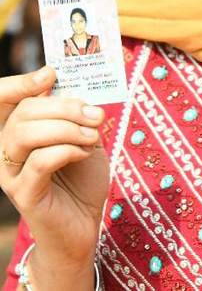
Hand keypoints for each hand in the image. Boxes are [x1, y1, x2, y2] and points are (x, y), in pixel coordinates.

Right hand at [0, 66, 109, 263]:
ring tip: (93, 136)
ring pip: (25, 134)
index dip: (20, 82)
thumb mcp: (83, 134)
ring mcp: (10, 172)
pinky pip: (40, 161)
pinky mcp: (22, 194)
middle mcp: (6, 148)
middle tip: (96, 115)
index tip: (50, 74)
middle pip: (23, 111)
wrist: (84, 223)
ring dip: (67, 128)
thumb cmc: (81, 176)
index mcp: (18, 128)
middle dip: (64, 106)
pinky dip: (68, 150)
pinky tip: (85, 153)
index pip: (4, 98)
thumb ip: (76, 113)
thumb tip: (73, 89)